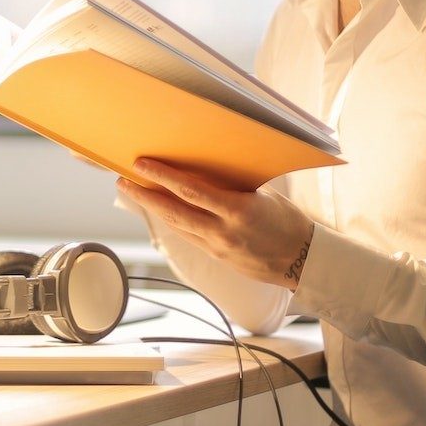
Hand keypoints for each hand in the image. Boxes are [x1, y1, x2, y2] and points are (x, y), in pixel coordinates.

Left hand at [119, 158, 315, 290]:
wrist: (303, 261)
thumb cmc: (288, 221)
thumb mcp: (263, 196)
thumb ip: (233, 186)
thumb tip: (206, 168)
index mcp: (238, 210)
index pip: (191, 190)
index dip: (162, 177)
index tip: (142, 164)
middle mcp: (223, 231)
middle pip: (173, 212)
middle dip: (144, 196)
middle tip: (122, 181)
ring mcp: (218, 247)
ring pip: (176, 226)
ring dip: (153, 209)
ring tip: (134, 192)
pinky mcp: (217, 257)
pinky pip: (188, 235)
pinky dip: (172, 221)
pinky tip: (161, 209)